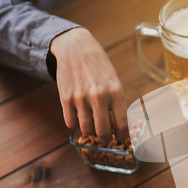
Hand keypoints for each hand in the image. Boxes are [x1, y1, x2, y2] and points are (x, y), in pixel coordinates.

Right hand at [51, 28, 127, 143]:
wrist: (76, 48)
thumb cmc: (99, 67)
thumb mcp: (114, 82)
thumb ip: (115, 104)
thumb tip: (115, 127)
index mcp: (116, 93)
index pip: (122, 124)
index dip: (122, 136)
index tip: (121, 138)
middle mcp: (99, 96)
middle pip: (103, 132)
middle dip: (106, 139)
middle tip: (106, 138)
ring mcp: (81, 98)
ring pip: (86, 129)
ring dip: (90, 132)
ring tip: (92, 126)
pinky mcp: (65, 98)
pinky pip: (70, 123)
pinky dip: (75, 125)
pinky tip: (79, 118)